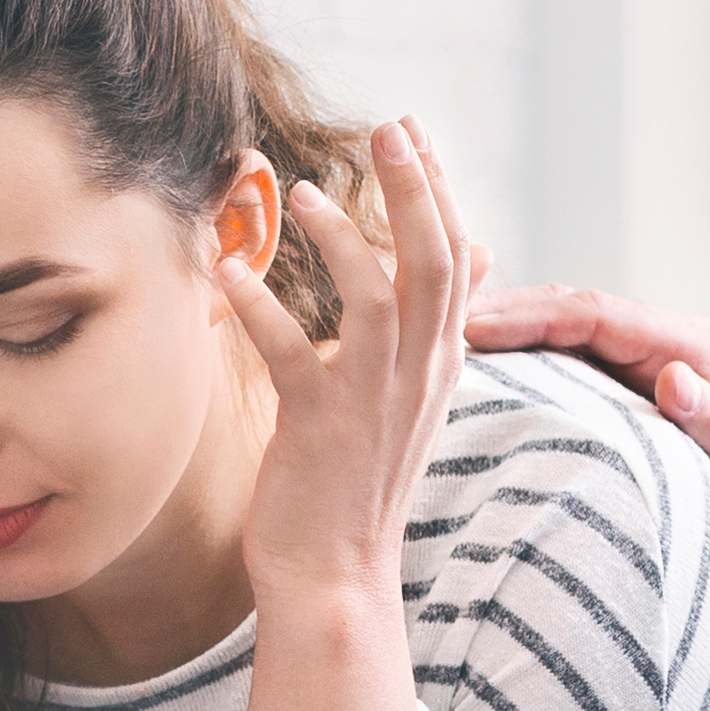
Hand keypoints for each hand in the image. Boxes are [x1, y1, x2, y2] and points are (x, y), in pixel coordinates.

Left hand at [220, 118, 477, 710]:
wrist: (336, 583)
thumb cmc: (355, 485)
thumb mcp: (412, 397)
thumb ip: (438, 323)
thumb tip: (480, 252)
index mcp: (437, 363)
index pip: (457, 259)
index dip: (437, 191)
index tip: (411, 133)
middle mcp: (417, 375)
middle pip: (435, 262)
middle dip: (415, 189)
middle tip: (391, 127)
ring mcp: (373, 402)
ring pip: (381, 297)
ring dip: (344, 239)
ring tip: (304, 194)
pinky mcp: (319, 428)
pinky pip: (294, 354)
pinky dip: (262, 306)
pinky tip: (229, 271)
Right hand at [463, 285, 709, 573]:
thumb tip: (674, 378)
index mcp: (691, 350)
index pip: (597, 315)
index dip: (533, 316)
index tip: (473, 328)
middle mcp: (666, 346)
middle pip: (572, 311)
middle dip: (506, 313)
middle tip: (435, 327)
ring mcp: (648, 365)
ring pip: (566, 332)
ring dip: (511, 332)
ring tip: (443, 345)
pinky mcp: (635, 390)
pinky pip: (572, 362)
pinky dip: (527, 359)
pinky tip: (486, 376)